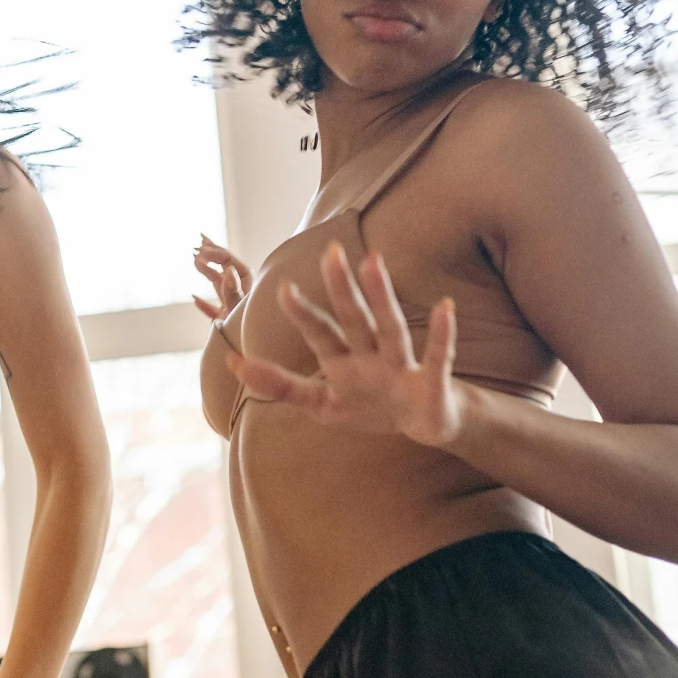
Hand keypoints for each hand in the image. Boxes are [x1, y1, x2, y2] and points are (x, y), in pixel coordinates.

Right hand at [193, 235, 252, 326]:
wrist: (247, 354)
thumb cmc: (247, 332)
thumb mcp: (238, 309)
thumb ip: (232, 291)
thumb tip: (228, 269)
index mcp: (246, 286)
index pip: (229, 262)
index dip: (214, 253)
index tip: (198, 249)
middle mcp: (240, 294)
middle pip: (225, 269)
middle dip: (212, 254)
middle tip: (198, 240)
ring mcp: (232, 308)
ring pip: (218, 285)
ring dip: (206, 272)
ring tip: (194, 260)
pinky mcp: (225, 322)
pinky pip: (213, 310)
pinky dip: (203, 303)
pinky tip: (194, 298)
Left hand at [226, 241, 463, 448]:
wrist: (428, 426)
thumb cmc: (373, 407)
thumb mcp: (322, 403)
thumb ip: (280, 385)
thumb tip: (233, 361)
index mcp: (344, 361)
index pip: (320, 334)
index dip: (303, 315)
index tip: (284, 289)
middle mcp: (371, 355)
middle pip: (354, 319)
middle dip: (342, 289)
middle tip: (331, 251)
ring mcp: (401, 366)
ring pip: (390, 327)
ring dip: (381, 297)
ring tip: (374, 262)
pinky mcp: (431, 381)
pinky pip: (437, 355)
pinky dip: (441, 335)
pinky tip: (444, 308)